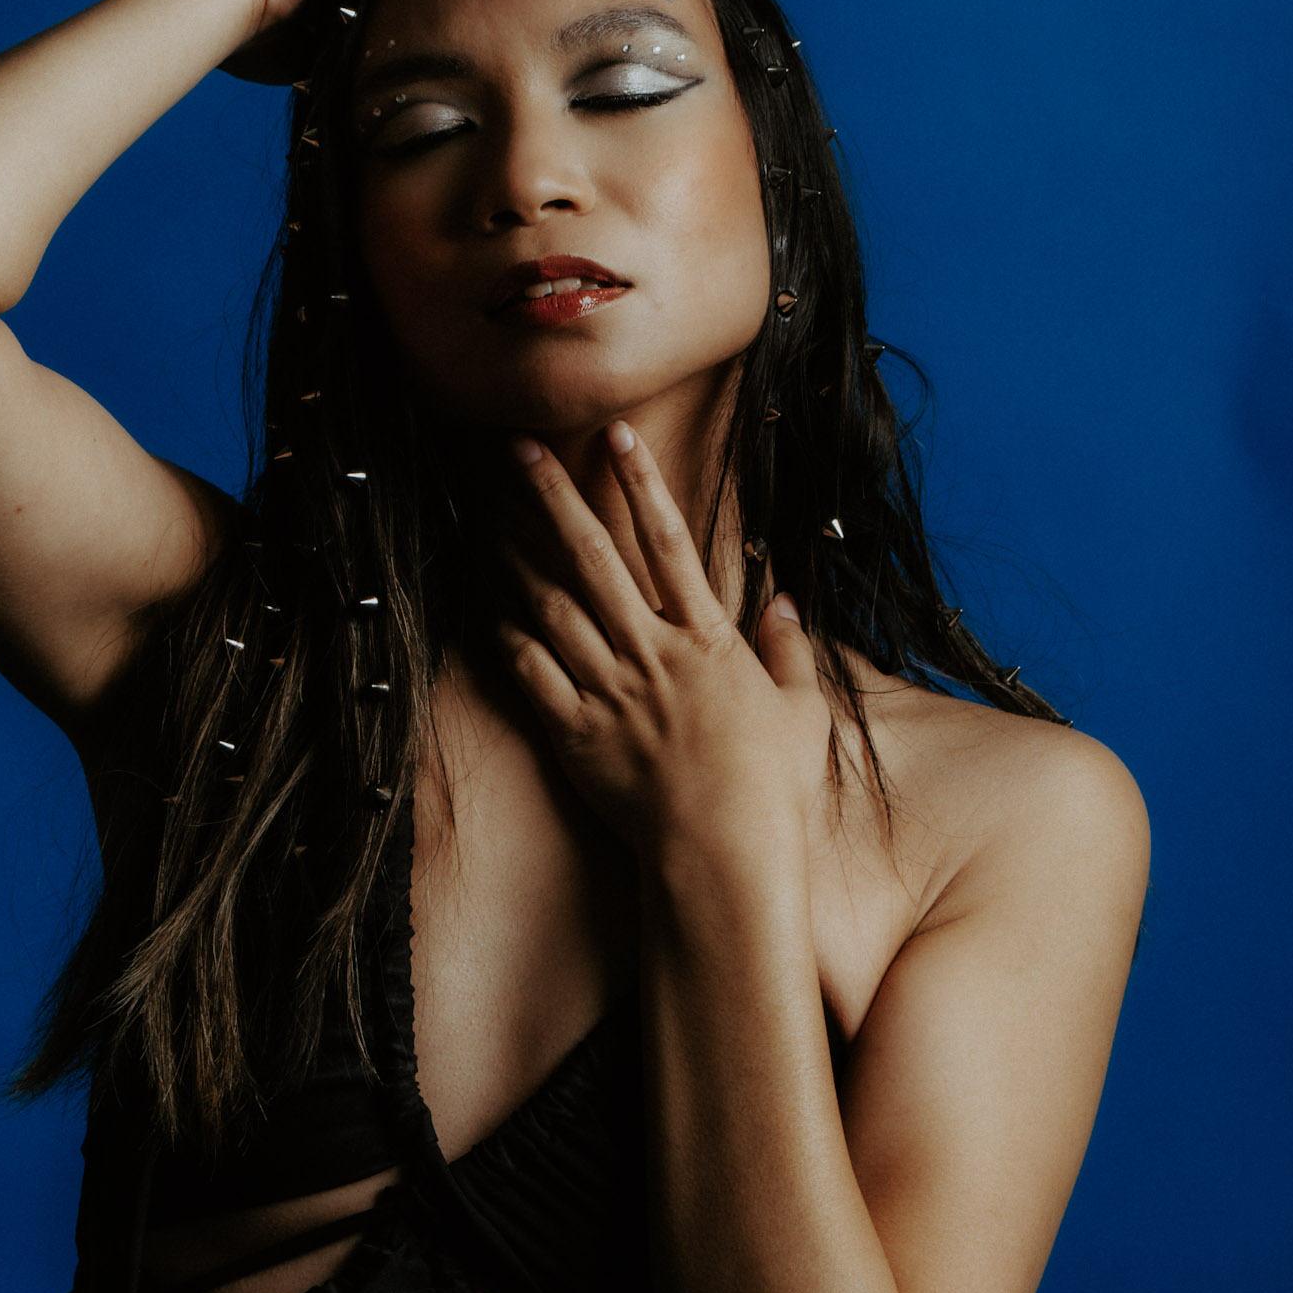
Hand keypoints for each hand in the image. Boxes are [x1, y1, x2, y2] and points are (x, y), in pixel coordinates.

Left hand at [496, 424, 831, 860]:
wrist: (722, 857)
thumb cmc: (771, 790)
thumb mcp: (801, 714)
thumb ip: (790, 654)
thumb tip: (784, 606)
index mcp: (707, 641)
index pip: (669, 542)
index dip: (641, 483)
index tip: (616, 435)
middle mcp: (651, 655)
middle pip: (593, 558)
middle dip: (553, 497)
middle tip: (518, 450)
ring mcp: (609, 693)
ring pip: (552, 607)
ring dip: (519, 556)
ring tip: (491, 516)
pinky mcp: (577, 735)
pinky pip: (533, 675)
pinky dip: (511, 639)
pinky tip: (493, 609)